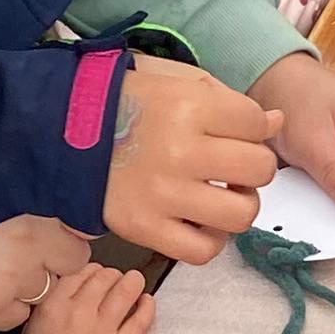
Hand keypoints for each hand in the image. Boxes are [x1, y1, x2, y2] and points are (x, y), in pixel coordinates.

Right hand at [16, 258, 154, 333]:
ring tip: (134, 283)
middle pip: (105, 276)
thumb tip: (83, 278)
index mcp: (52, 306)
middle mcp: (76, 314)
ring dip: (133, 282)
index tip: (96, 275)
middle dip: (113, 274)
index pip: (81, 271)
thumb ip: (57, 297)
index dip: (92, 270)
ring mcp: (98, 332)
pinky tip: (146, 301)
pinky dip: (147, 307)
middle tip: (115, 280)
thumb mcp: (36, 322)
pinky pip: (139, 321)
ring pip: (125, 291)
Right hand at [106, 54, 279, 258]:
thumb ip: (228, 100)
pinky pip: (203, 251)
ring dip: (238, 207)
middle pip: (259, 170)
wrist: (58, 130)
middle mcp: (181, 151)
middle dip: (252, 169)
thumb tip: (276, 122)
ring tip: (219, 196)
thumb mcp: (175, 82)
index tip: (234, 133)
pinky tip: (201, 223)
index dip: (253, 130)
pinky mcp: (144, 228)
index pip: (257, 125)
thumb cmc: (124, 103)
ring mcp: (163, 194)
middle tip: (231, 168)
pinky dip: (211, 241)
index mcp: (189, 106)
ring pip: (241, 215)